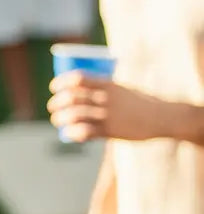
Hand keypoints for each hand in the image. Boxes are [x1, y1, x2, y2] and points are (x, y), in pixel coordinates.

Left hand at [48, 73, 181, 142]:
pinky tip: (69, 134)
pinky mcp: (110, 131)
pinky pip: (85, 132)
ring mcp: (107, 115)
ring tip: (57, 121)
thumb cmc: (139, 102)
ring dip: (60, 119)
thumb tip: (82, 91)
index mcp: (108, 84)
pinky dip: (73, 133)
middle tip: (52, 107)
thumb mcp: (122, 89)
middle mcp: (105, 98)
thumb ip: (104, 89)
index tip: (54, 88)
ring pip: (74, 116)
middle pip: (71, 98)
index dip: (61, 82)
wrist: (161, 117)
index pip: (78, 78)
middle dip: (56, 103)